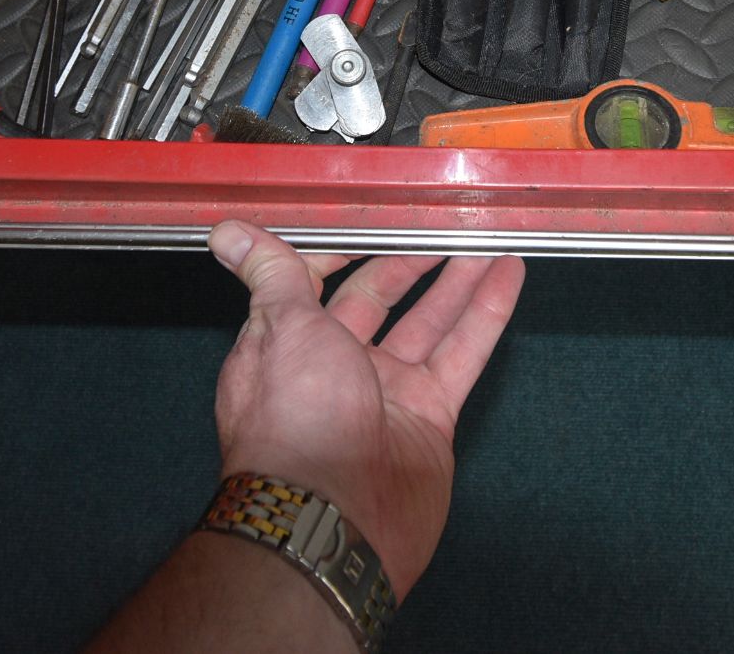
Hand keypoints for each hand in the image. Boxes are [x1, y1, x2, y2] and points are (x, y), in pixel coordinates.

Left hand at [207, 220, 525, 601]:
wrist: (333, 517)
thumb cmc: (295, 420)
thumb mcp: (280, 328)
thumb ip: (272, 275)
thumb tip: (227, 233)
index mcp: (288, 343)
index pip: (318, 281)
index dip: (347, 247)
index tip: (376, 216)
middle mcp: (335, 365)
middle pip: (379, 297)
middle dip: (410, 258)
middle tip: (444, 219)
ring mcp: (386, 392)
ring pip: (429, 320)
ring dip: (457, 277)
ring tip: (486, 234)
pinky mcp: (430, 417)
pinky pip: (461, 354)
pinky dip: (485, 313)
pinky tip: (506, 274)